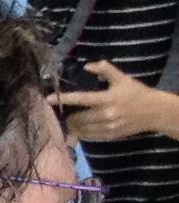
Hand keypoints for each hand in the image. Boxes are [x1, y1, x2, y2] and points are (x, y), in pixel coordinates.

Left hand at [52, 61, 178, 144]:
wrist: (153, 112)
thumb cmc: (136, 93)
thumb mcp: (122, 78)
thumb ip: (105, 69)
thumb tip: (87, 65)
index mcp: (106, 99)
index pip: (80, 98)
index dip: (63, 99)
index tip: (47, 99)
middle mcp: (105, 115)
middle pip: (77, 118)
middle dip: (66, 116)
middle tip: (60, 113)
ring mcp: (107, 127)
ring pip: (81, 130)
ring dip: (72, 126)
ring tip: (68, 121)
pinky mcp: (110, 135)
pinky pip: (90, 137)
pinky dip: (82, 133)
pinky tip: (78, 129)